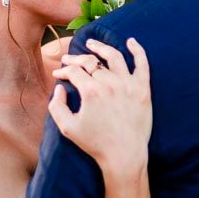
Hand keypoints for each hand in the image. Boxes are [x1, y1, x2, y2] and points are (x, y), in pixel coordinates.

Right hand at [50, 37, 151, 176]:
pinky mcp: (142, 89)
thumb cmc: (95, 144)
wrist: (124, 156)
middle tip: (68, 59)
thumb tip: (60, 87)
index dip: (63, 71)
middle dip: (75, 59)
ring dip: (100, 47)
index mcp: (91, 91)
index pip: (74, 71)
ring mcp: (128, 84)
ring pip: (113, 56)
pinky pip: (142, 64)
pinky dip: (137, 50)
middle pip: (90, 62)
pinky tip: (131, 41)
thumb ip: (56, 106)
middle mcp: (110, 83)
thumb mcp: (67, 127)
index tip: (59, 75)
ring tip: (92, 44)